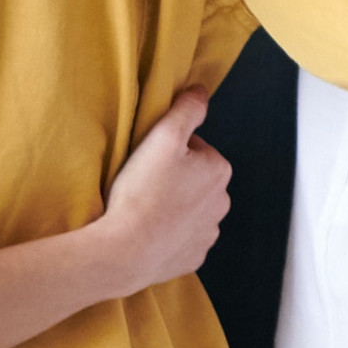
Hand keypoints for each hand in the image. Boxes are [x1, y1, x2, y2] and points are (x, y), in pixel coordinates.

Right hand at [76, 93, 232, 294]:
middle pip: (193, 179)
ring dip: (172, 206)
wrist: (126, 251)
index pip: (193, 148)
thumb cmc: (142, 192)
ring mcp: (208, 233)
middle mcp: (221, 202)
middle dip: (173, 178)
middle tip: (143, 184)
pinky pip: (183, 237)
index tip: (147, 162)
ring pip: (189, 208)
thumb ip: (186, 109)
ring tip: (144, 209)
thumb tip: (201, 91)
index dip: (167, 151)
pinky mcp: (194, 256)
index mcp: (218, 170)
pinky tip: (148, 232)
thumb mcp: (162, 137)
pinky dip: (168, 233)